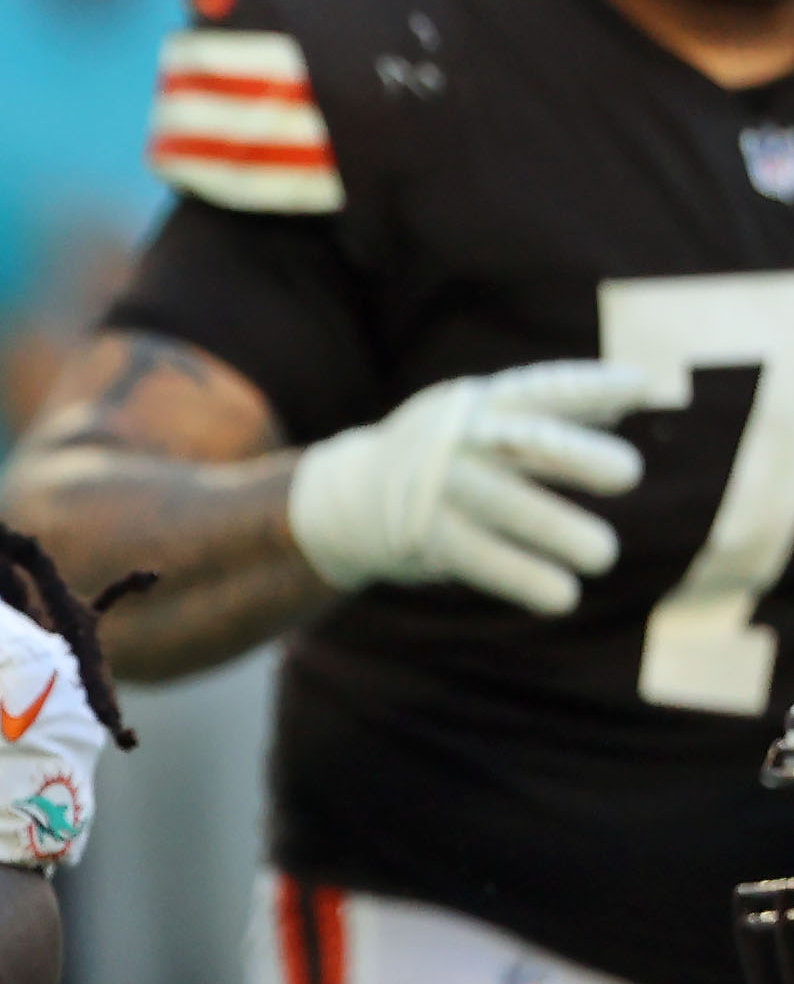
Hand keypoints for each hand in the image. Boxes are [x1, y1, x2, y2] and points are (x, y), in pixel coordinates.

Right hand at [287, 360, 651, 614]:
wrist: (344, 499)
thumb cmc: (440, 455)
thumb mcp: (482, 419)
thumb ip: (548, 413)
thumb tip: (629, 399)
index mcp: (479, 403)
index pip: (540, 389)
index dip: (588, 386)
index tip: (638, 387)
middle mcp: (457, 437)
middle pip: (523, 443)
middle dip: (575, 455)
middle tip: (630, 473)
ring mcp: (437, 486)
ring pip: (507, 508)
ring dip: (558, 532)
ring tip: (602, 556)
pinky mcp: (422, 535)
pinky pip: (480, 558)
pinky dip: (523, 577)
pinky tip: (561, 597)